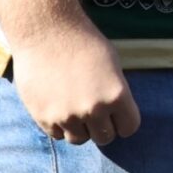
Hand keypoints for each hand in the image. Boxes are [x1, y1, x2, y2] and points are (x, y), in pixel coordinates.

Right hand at [12, 22, 139, 146]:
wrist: (47, 33)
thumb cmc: (84, 43)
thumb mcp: (113, 65)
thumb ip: (115, 92)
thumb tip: (116, 113)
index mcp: (116, 95)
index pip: (129, 128)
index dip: (124, 121)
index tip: (118, 115)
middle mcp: (93, 109)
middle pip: (105, 137)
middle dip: (103, 126)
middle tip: (97, 113)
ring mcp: (66, 116)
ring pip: (80, 139)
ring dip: (81, 129)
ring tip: (77, 109)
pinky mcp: (43, 117)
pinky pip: (57, 135)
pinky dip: (60, 126)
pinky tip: (60, 107)